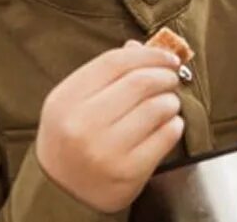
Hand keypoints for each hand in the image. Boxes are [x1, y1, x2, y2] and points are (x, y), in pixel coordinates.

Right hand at [35, 41, 183, 211]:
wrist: (62, 190)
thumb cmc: (69, 138)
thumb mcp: (72, 102)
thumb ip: (103, 74)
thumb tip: (139, 46)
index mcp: (65, 100)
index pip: (113, 62)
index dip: (145, 54)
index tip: (165, 55)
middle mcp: (83, 124)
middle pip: (138, 82)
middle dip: (164, 75)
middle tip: (171, 77)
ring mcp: (106, 149)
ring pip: (156, 108)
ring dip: (171, 100)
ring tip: (168, 102)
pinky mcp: (129, 171)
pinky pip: (165, 137)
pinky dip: (174, 125)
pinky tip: (169, 124)